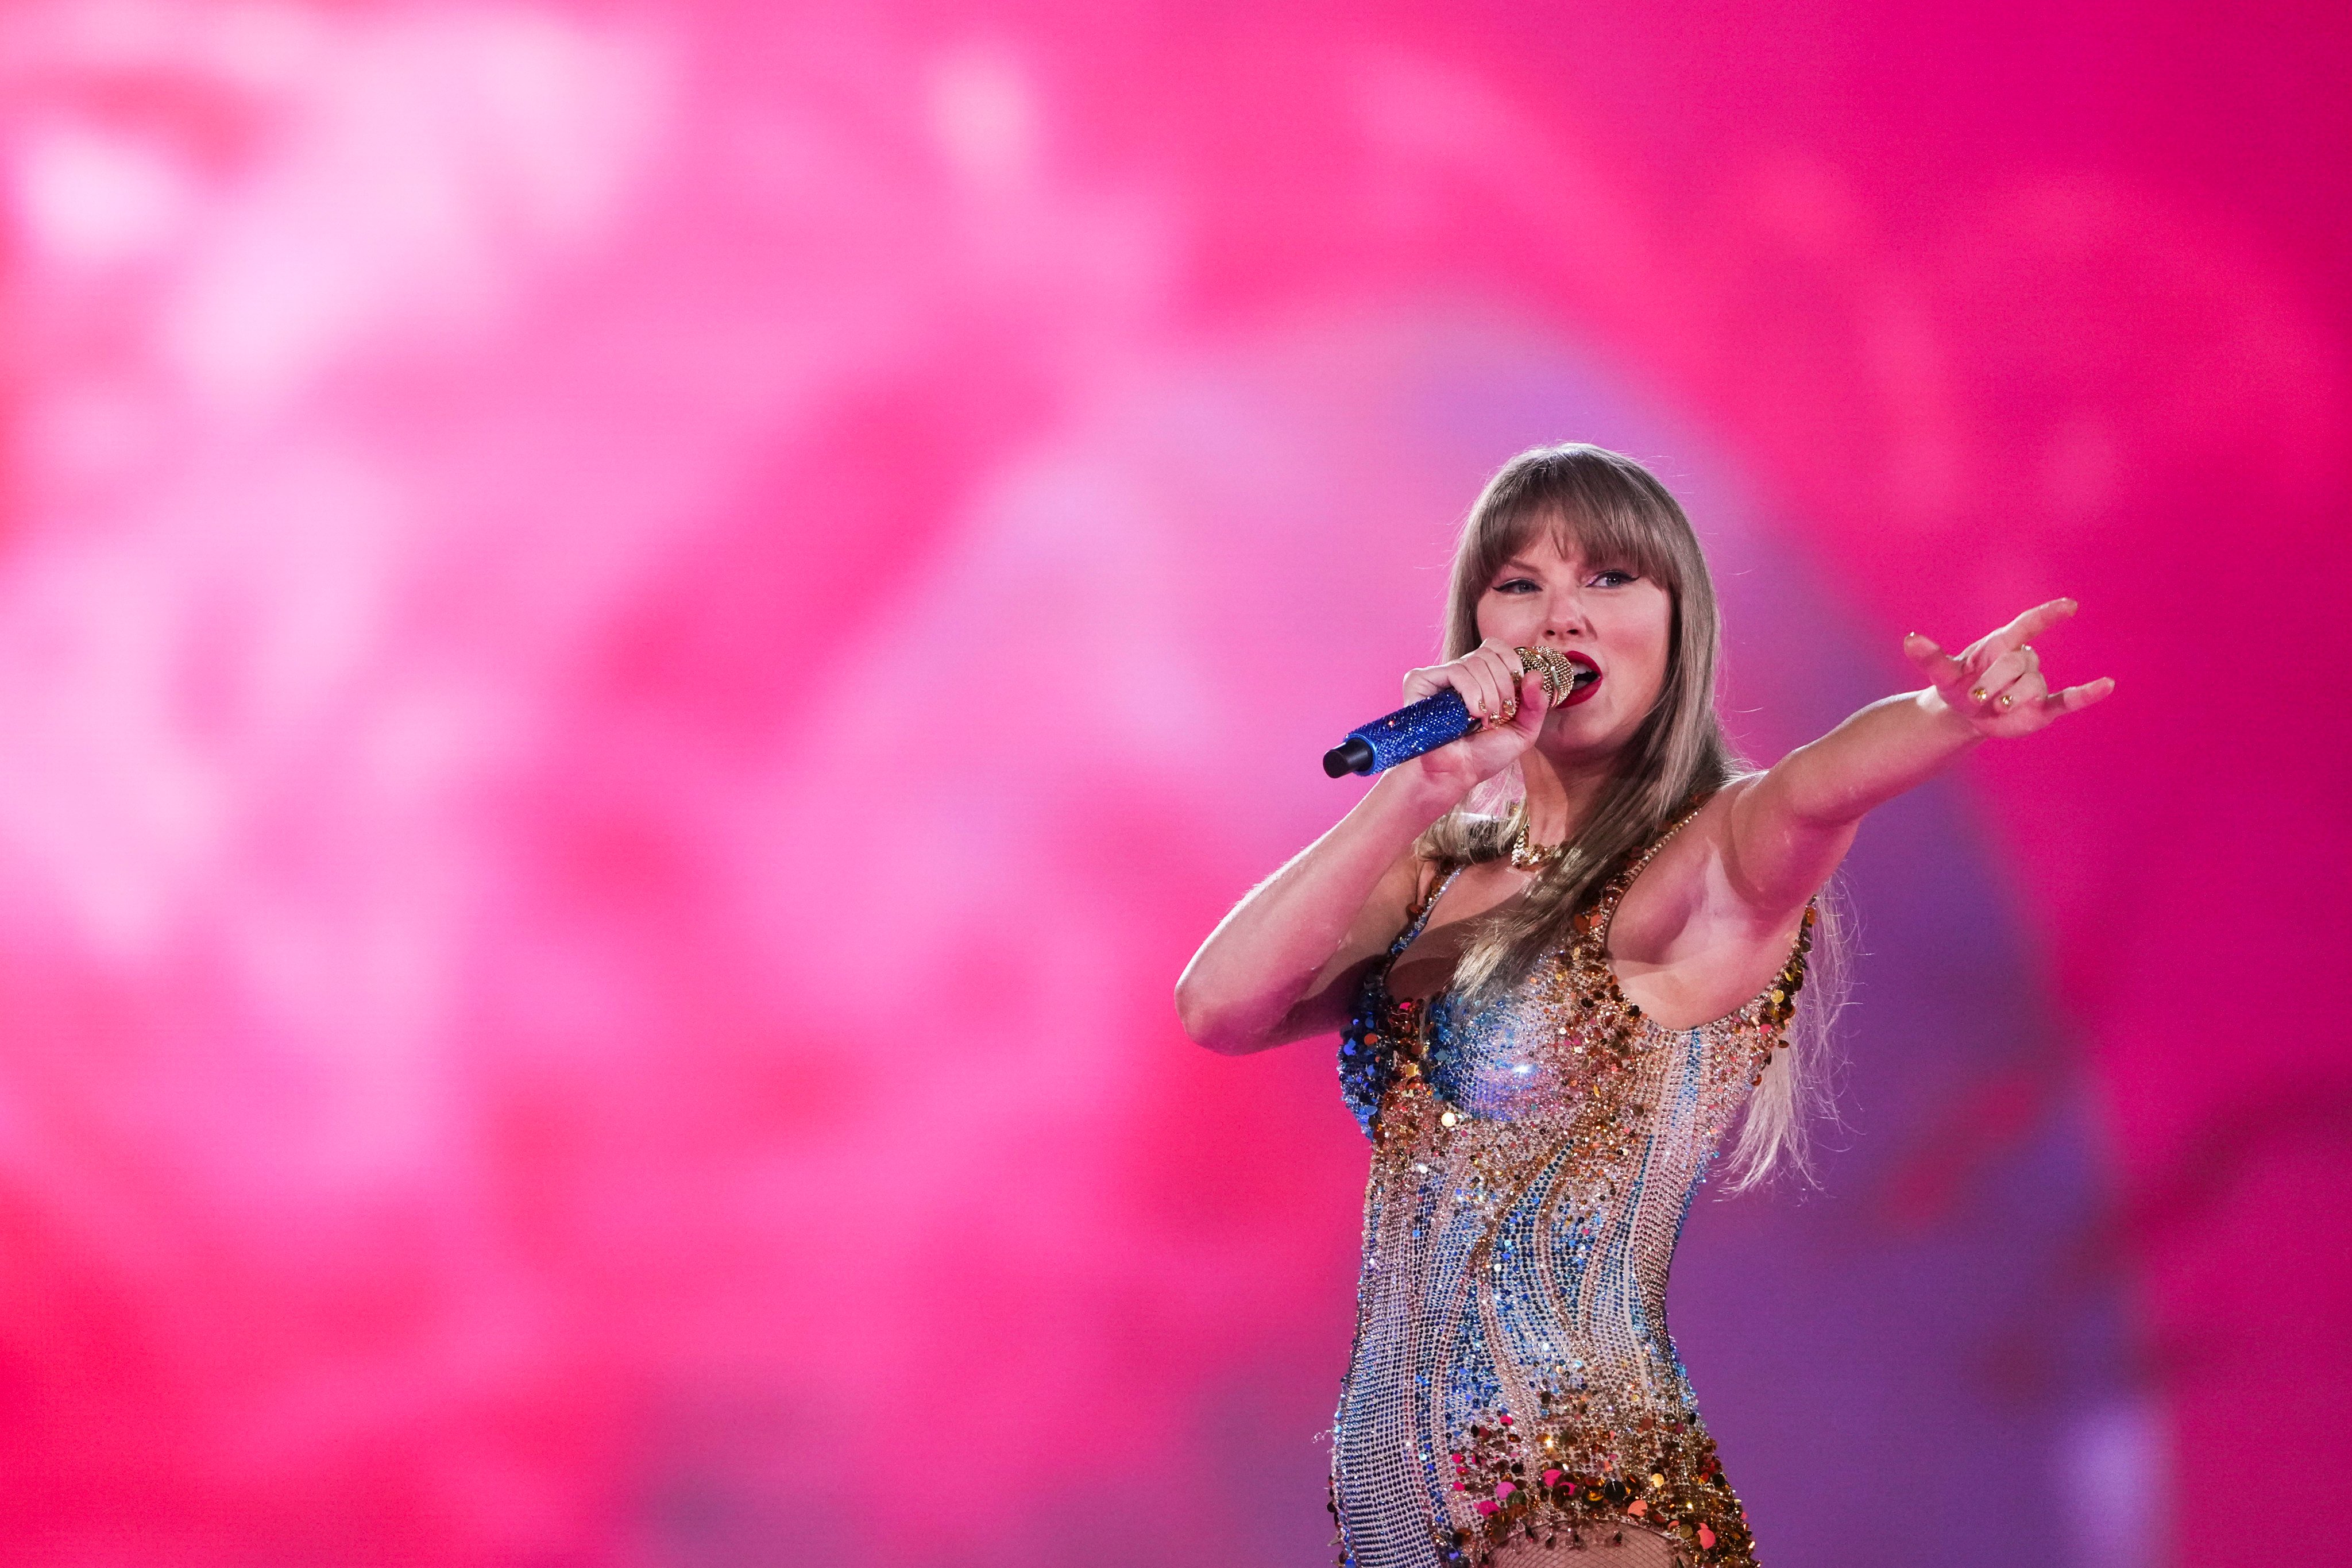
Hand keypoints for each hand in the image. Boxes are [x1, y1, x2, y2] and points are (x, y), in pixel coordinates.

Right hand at [1392, 637, 1551, 799]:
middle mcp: (1461, 673)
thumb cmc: (1484, 756)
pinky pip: (1455, 670)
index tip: (1518, 690)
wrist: (1455, 774)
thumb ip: (1536, 705)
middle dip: (1504, 684)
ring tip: (1485, 719)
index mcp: (1482, 678)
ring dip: (1488, 692)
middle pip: (1489, 653)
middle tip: (1501, 713)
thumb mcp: (1523, 732)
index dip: (1512, 662)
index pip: (1497, 647)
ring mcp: (1440, 676)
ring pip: (1474, 662)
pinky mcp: (1421, 681)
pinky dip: (1471, 690)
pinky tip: (1472, 713)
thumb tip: (1535, 674)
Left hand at [1902, 598, 2115, 738]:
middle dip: (1993, 681)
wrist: (1965, 714)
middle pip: (2018, 663)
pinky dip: (2087, 694)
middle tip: (1976, 697)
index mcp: (2003, 644)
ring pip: (2032, 685)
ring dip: (2009, 699)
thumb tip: (1910, 640)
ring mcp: (2036, 684)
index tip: (2069, 606)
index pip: (2029, 624)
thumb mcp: (1942, 673)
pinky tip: (2107, 685)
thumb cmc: (1958, 684)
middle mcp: (2025, 660)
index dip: (2048, 615)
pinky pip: (2069, 699)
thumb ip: (1930, 657)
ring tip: (1992, 708)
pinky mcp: (2044, 707)